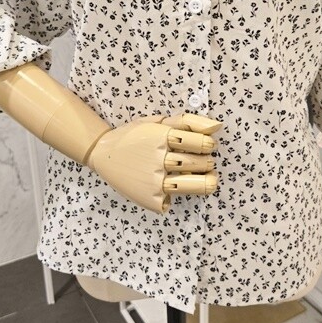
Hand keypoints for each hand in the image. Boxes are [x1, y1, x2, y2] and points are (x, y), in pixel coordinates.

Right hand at [86, 113, 222, 212]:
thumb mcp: (158, 121)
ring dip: (205, 182)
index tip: (207, 145)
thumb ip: (188, 122)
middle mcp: (157, 159)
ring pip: (191, 186)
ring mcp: (154, 181)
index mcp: (160, 136)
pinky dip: (176, 196)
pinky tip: (174, 188)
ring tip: (207, 178)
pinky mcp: (150, 199)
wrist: (103, 153)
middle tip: (206, 161)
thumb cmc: (136, 136)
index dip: (208, 144)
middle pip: (197, 164)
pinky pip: (173, 201)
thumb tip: (218, 126)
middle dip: (207, 162)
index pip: (198, 142)